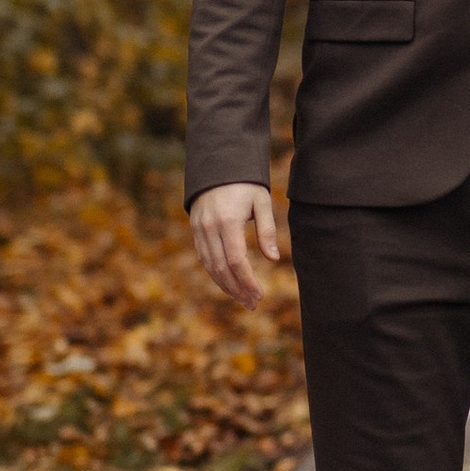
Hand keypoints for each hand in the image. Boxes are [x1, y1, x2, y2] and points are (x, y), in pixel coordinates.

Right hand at [190, 180, 282, 306]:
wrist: (218, 166)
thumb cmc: (246, 184)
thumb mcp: (262, 202)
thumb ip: (267, 230)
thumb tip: (274, 259)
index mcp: (227, 221)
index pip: (236, 260)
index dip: (247, 281)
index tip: (259, 294)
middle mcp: (209, 228)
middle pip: (221, 268)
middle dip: (237, 289)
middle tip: (253, 303)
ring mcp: (199, 230)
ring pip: (210, 266)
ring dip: (225, 286)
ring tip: (243, 299)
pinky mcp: (195, 230)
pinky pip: (204, 258)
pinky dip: (216, 274)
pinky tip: (229, 283)